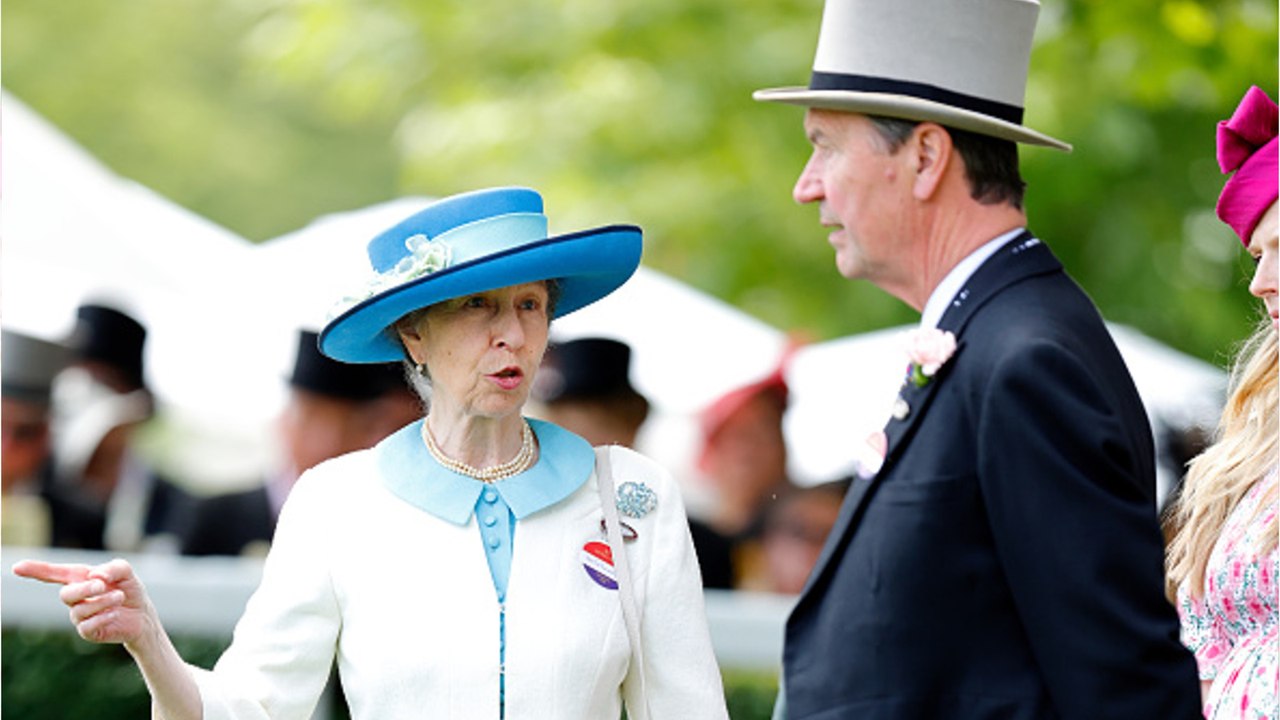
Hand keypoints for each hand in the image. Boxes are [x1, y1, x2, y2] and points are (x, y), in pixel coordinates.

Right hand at [12, 558, 156, 645]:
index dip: (35, 570)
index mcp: (79, 579)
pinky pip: (87, 625)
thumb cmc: (129, 589)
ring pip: (80, 610)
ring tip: (119, 597)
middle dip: (84, 589)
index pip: (52, 574)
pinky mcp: (87, 631)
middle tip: (102, 585)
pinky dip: (104, 616)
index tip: (17, 567)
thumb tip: (96, 576)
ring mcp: (79, 616)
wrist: (141, 615)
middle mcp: (75, 598)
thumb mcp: (125, 572)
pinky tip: (115, 612)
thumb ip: (113, 567)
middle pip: (66, 594)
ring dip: (102, 601)